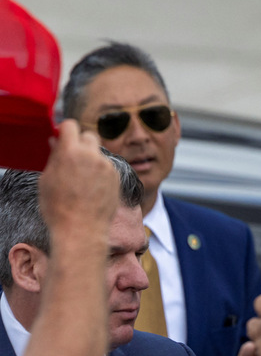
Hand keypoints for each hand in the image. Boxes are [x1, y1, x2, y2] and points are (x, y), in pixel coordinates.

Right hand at [40, 120, 117, 239]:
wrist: (82, 230)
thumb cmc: (58, 207)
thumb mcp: (47, 179)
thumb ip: (54, 156)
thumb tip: (57, 141)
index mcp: (71, 152)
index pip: (71, 125)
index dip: (65, 131)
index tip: (62, 138)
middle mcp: (92, 155)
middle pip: (89, 135)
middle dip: (81, 142)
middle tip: (73, 157)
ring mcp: (108, 167)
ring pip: (99, 153)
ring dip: (91, 158)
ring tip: (82, 178)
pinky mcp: (117, 178)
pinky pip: (108, 167)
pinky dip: (101, 171)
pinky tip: (93, 187)